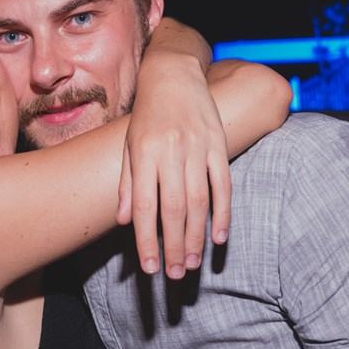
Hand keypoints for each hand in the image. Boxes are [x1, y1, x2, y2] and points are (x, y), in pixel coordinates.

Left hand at [119, 53, 230, 278]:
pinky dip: (223, 212)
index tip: (149, 268)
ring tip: (194, 263)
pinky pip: (223, 184)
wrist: (173, 74)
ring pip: (199, 201)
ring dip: (197, 236)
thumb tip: (125, 221)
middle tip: (176, 274)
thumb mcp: (128, 144)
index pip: (145, 206)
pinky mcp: (218, 145)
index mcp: (144, 154)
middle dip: (174, 246)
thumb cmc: (147, 114)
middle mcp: (170, 152)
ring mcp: (197, 148)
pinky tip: (220, 236)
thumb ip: (128, 183)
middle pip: (174, 209)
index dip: (147, 240)